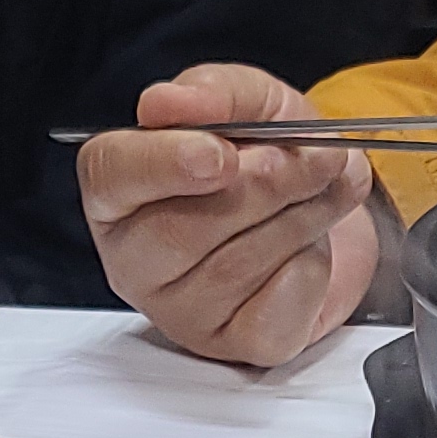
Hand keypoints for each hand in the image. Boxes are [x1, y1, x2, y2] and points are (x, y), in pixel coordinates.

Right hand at [79, 64, 380, 365]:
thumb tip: (168, 102)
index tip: (220, 153)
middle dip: (265, 185)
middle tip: (318, 156)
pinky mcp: (235, 344)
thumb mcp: (251, 102)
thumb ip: (213, 93)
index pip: (111, 177)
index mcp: (120, 188)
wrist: (319, 207)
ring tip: (325, 186)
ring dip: (303, 215)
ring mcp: (181, 310)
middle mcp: (136, 256)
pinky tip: (310, 244)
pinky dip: (312, 267)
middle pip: (180, 229)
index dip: (164, 164)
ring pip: (236, 266)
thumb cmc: (266, 156)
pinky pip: (276, 309)